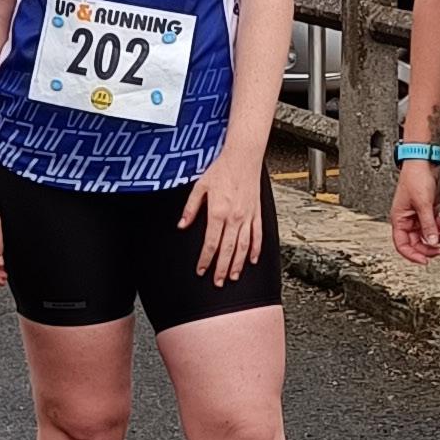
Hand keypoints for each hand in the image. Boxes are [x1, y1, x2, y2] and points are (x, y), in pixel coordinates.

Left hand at [179, 152, 266, 284]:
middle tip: (218, 282)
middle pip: (227, 250)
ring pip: (243, 247)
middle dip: (221, 269)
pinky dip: (255, 250)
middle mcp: (235, 217)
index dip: (205, 260)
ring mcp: (248, 217)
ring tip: (233, 277)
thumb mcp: (199, 187)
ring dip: (238, 264)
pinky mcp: (257, 213)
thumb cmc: (221, 169)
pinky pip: (257, 235)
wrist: (243, 157)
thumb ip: (190, 209)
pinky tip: (252, 260)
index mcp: (218, 212)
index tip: (201, 270)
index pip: (211, 244)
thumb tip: (182, 225)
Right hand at [389, 161, 439, 263]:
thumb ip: (428, 225)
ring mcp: (418, 215)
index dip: (412, 255)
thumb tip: (431, 241)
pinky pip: (434, 225)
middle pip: (417, 242)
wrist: (423, 162)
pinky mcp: (427, 209)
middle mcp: (407, 219)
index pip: (402, 244)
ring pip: (427, 234)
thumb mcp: (423, 204)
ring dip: (437, 237)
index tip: (424, 261)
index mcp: (399, 219)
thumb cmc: (414, 178)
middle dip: (429, 247)